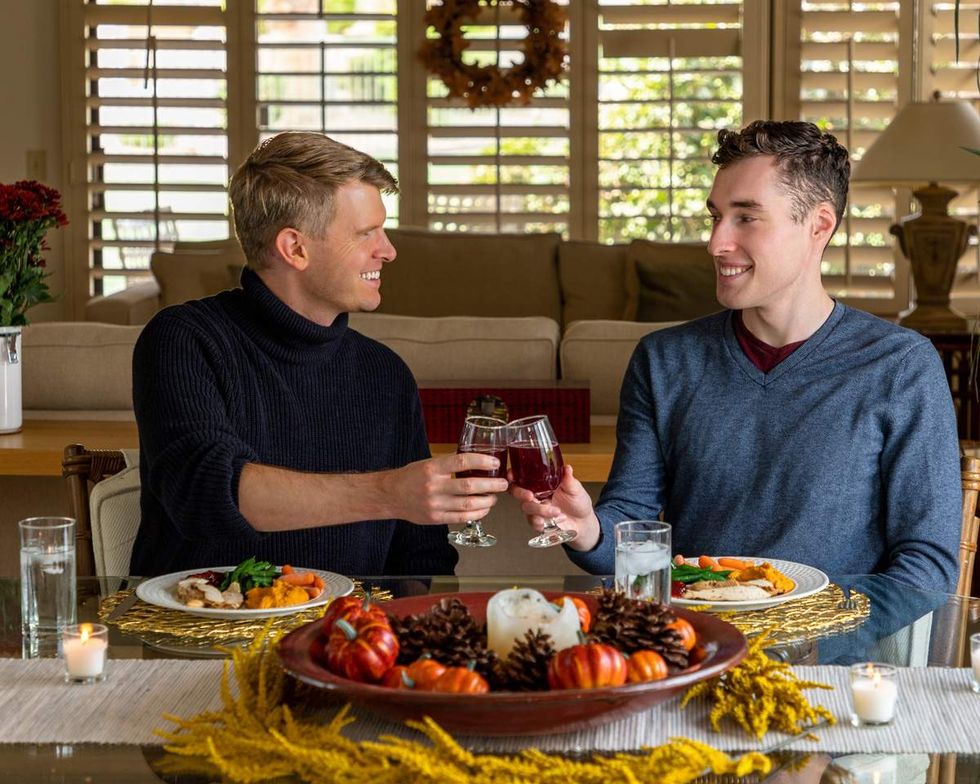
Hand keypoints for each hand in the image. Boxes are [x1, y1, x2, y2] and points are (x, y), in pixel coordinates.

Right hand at [383, 452, 508, 525]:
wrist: (391, 496)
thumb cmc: (411, 477)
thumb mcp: (428, 463)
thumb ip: (449, 464)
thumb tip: (476, 462)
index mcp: (433, 468)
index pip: (462, 462)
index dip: (482, 461)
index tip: (495, 462)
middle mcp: (434, 486)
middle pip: (470, 486)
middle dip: (491, 485)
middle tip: (503, 483)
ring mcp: (435, 504)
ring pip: (468, 504)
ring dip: (487, 501)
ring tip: (494, 496)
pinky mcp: (436, 518)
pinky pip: (462, 517)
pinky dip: (477, 514)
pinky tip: (484, 509)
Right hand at [508, 464, 599, 549]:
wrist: (584, 522)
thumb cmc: (578, 502)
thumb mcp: (575, 489)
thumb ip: (569, 480)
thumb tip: (567, 468)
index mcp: (541, 483)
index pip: (522, 476)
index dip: (513, 475)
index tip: (512, 475)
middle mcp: (536, 495)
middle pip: (517, 492)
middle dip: (520, 493)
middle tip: (530, 496)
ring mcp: (536, 509)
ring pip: (527, 508)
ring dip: (540, 510)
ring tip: (556, 511)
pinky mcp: (539, 522)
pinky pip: (532, 522)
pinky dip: (540, 522)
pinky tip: (550, 521)